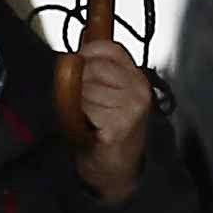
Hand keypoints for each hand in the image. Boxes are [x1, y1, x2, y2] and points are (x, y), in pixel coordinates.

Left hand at [62, 32, 154, 202]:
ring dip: (75, 102)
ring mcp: (131, 105)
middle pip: (92, 67)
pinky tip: (87, 127)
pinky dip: (78, 117)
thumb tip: (77, 46)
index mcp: (135, 77)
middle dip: (77, 82)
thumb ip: (95, 70)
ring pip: (84, 88)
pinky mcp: (120, 123)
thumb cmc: (107, 129)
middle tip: (81, 102)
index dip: (86, 52)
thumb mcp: (106, 94)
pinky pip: (85, 107)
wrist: (117, 167)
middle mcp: (138, 88)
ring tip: (85, 116)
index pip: (109, 48)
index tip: (77, 64)